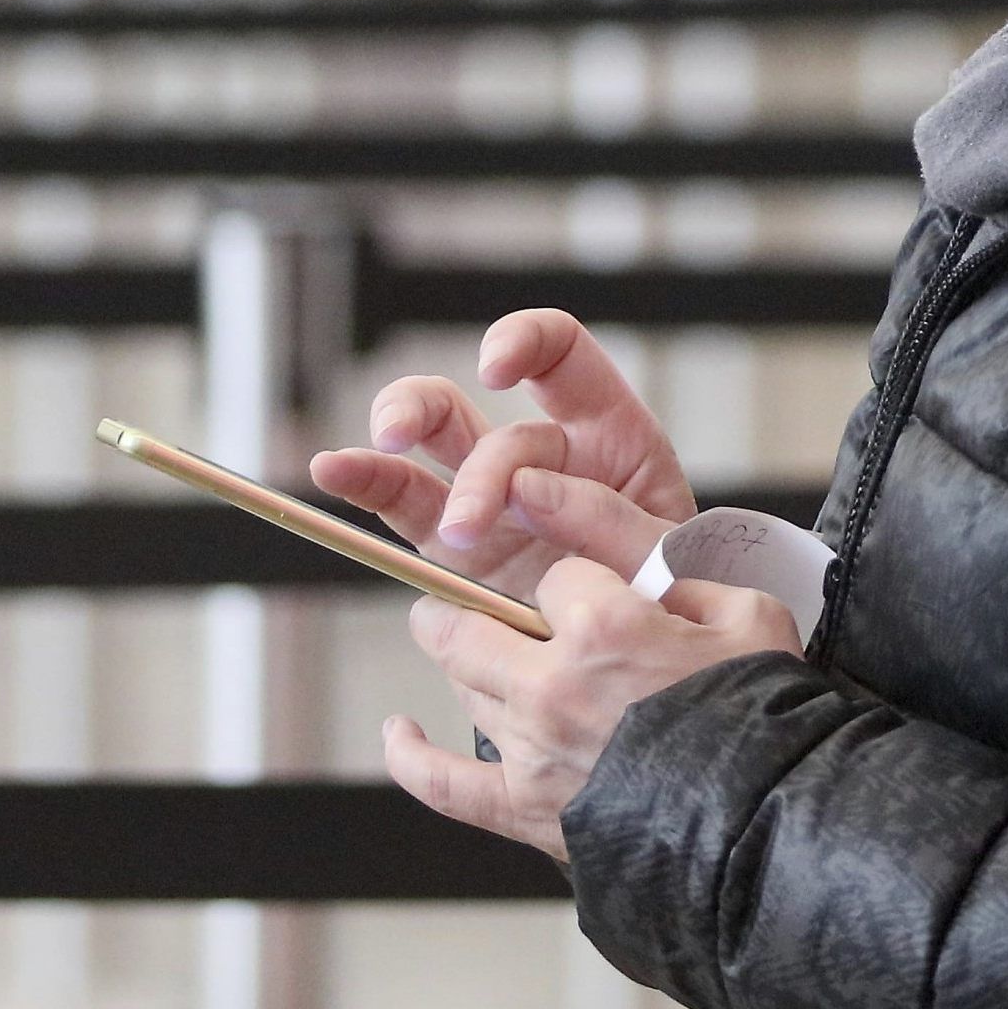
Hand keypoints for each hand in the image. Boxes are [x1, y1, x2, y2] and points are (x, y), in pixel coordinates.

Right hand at [311, 310, 694, 600]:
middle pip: (474, 402)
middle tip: (424, 461)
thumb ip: (608, 519)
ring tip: (362, 463)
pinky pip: (408, 504)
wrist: (650, 666)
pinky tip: (332, 470)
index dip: (525, 341)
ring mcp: (496, 498)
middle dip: (438, 418)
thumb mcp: (667, 554)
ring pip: (429, 441)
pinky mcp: (463, 546)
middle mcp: (543, 455)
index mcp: (609, 434)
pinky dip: (365, 484)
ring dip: (394, 438)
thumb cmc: (675, 598)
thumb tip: (527, 490)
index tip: (496, 370)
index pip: (561, 355)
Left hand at [385, 561, 801, 860]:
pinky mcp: (521, 808)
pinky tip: (398, 733)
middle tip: (474, 599)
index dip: (585, 579)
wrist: (763, 820)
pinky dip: (411, 756)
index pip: (558, 573)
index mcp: (604, 625)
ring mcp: (528, 748)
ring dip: (470, 664)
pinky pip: (442, 783)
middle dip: (468, 603)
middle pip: (470, 623)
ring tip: (485, 655)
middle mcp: (550, 683)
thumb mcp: (743, 608)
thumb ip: (670, 561)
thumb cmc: (762, 709)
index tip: (611, 596)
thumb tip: (615, 534)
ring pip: (465, 686)